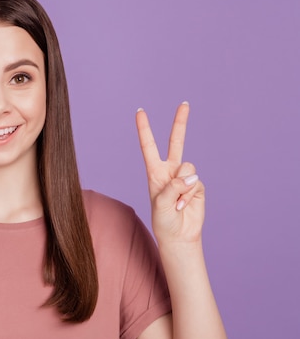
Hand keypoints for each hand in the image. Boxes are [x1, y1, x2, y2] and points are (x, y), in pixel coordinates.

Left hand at [136, 102, 203, 243]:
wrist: (178, 235)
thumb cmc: (163, 221)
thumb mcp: (160, 204)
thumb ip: (172, 187)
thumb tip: (190, 175)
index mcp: (154, 172)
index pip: (148, 146)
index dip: (144, 129)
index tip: (140, 111)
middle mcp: (170, 171)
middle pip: (176, 142)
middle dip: (180, 122)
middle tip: (185, 103)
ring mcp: (185, 177)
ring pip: (188, 167)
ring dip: (182, 185)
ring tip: (175, 202)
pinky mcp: (198, 185)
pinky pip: (196, 182)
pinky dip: (189, 195)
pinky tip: (183, 206)